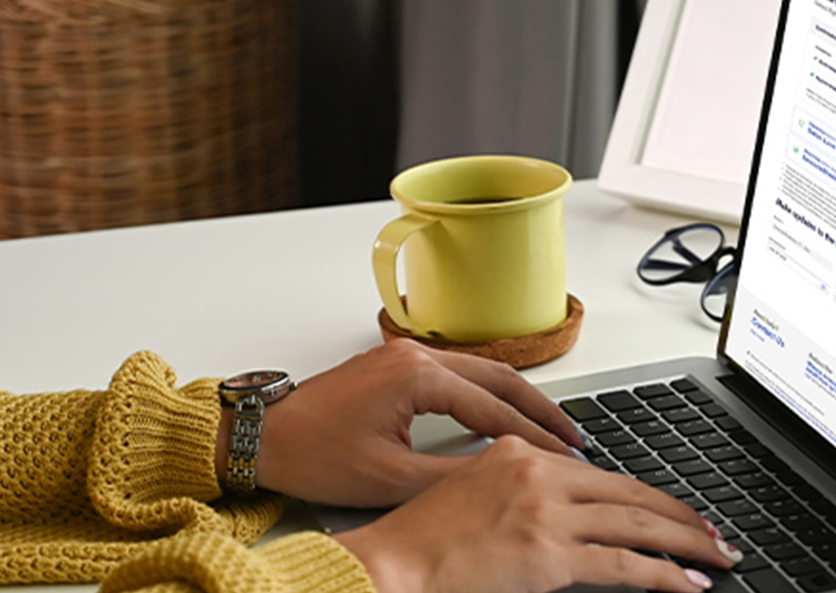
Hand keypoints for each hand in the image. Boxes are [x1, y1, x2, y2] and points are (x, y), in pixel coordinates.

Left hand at [223, 339, 585, 506]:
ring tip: (549, 428)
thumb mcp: (390, 478)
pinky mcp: (395, 364)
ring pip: (482, 371)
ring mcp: (404, 355)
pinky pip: (459, 373)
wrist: (260, 436)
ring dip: (517, 399)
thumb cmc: (310, 454)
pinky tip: (503, 415)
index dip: (537, 439)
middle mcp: (415, 355)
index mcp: (417, 376)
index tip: (567, 458)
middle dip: (542, 410)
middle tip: (575, 438)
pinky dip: (489, 394)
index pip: (497, 409)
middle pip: (501, 378)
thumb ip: (452, 477)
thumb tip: (502, 481)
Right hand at [332, 435, 743, 592]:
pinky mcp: (552, 554)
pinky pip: (626, 565)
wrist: (393, 563)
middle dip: (680, 515)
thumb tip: (559, 506)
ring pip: (639, 524)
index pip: (600, 472)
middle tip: (712, 531)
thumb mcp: (469, 489)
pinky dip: (666, 575)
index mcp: (519, 452)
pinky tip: (689, 584)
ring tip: (717, 555)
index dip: (644, 493)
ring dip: (687, 543)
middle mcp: (540, 473)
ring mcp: (549, 513)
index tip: (671, 508)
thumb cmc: (419, 539)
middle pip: (630, 492)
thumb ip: (516, 485)